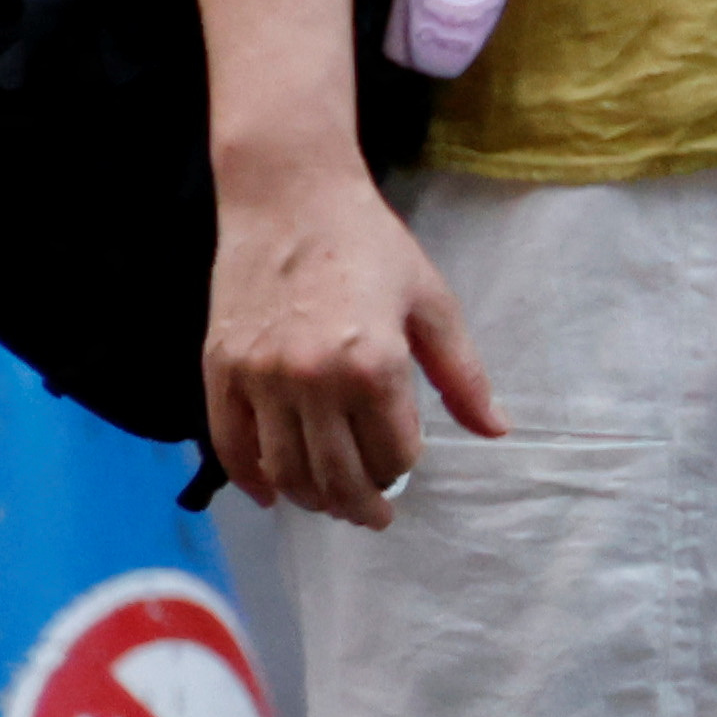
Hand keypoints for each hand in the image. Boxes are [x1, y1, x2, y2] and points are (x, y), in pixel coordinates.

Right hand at [205, 152, 501, 520]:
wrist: (289, 200)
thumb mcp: (433, 304)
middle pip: (337, 474)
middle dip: (359, 505)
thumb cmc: (372, 246)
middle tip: (373, 516)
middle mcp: (313, 380)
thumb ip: (463, 375)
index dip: (402, 470)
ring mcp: (260, 378)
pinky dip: (252, 478)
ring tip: (331, 504)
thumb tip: (496, 430)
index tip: (404, 474)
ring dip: (312, 498)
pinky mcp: (221, 371)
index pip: (392, 451)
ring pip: (285, 468)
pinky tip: (273, 492)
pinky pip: (231, 445)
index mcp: (375, 363)